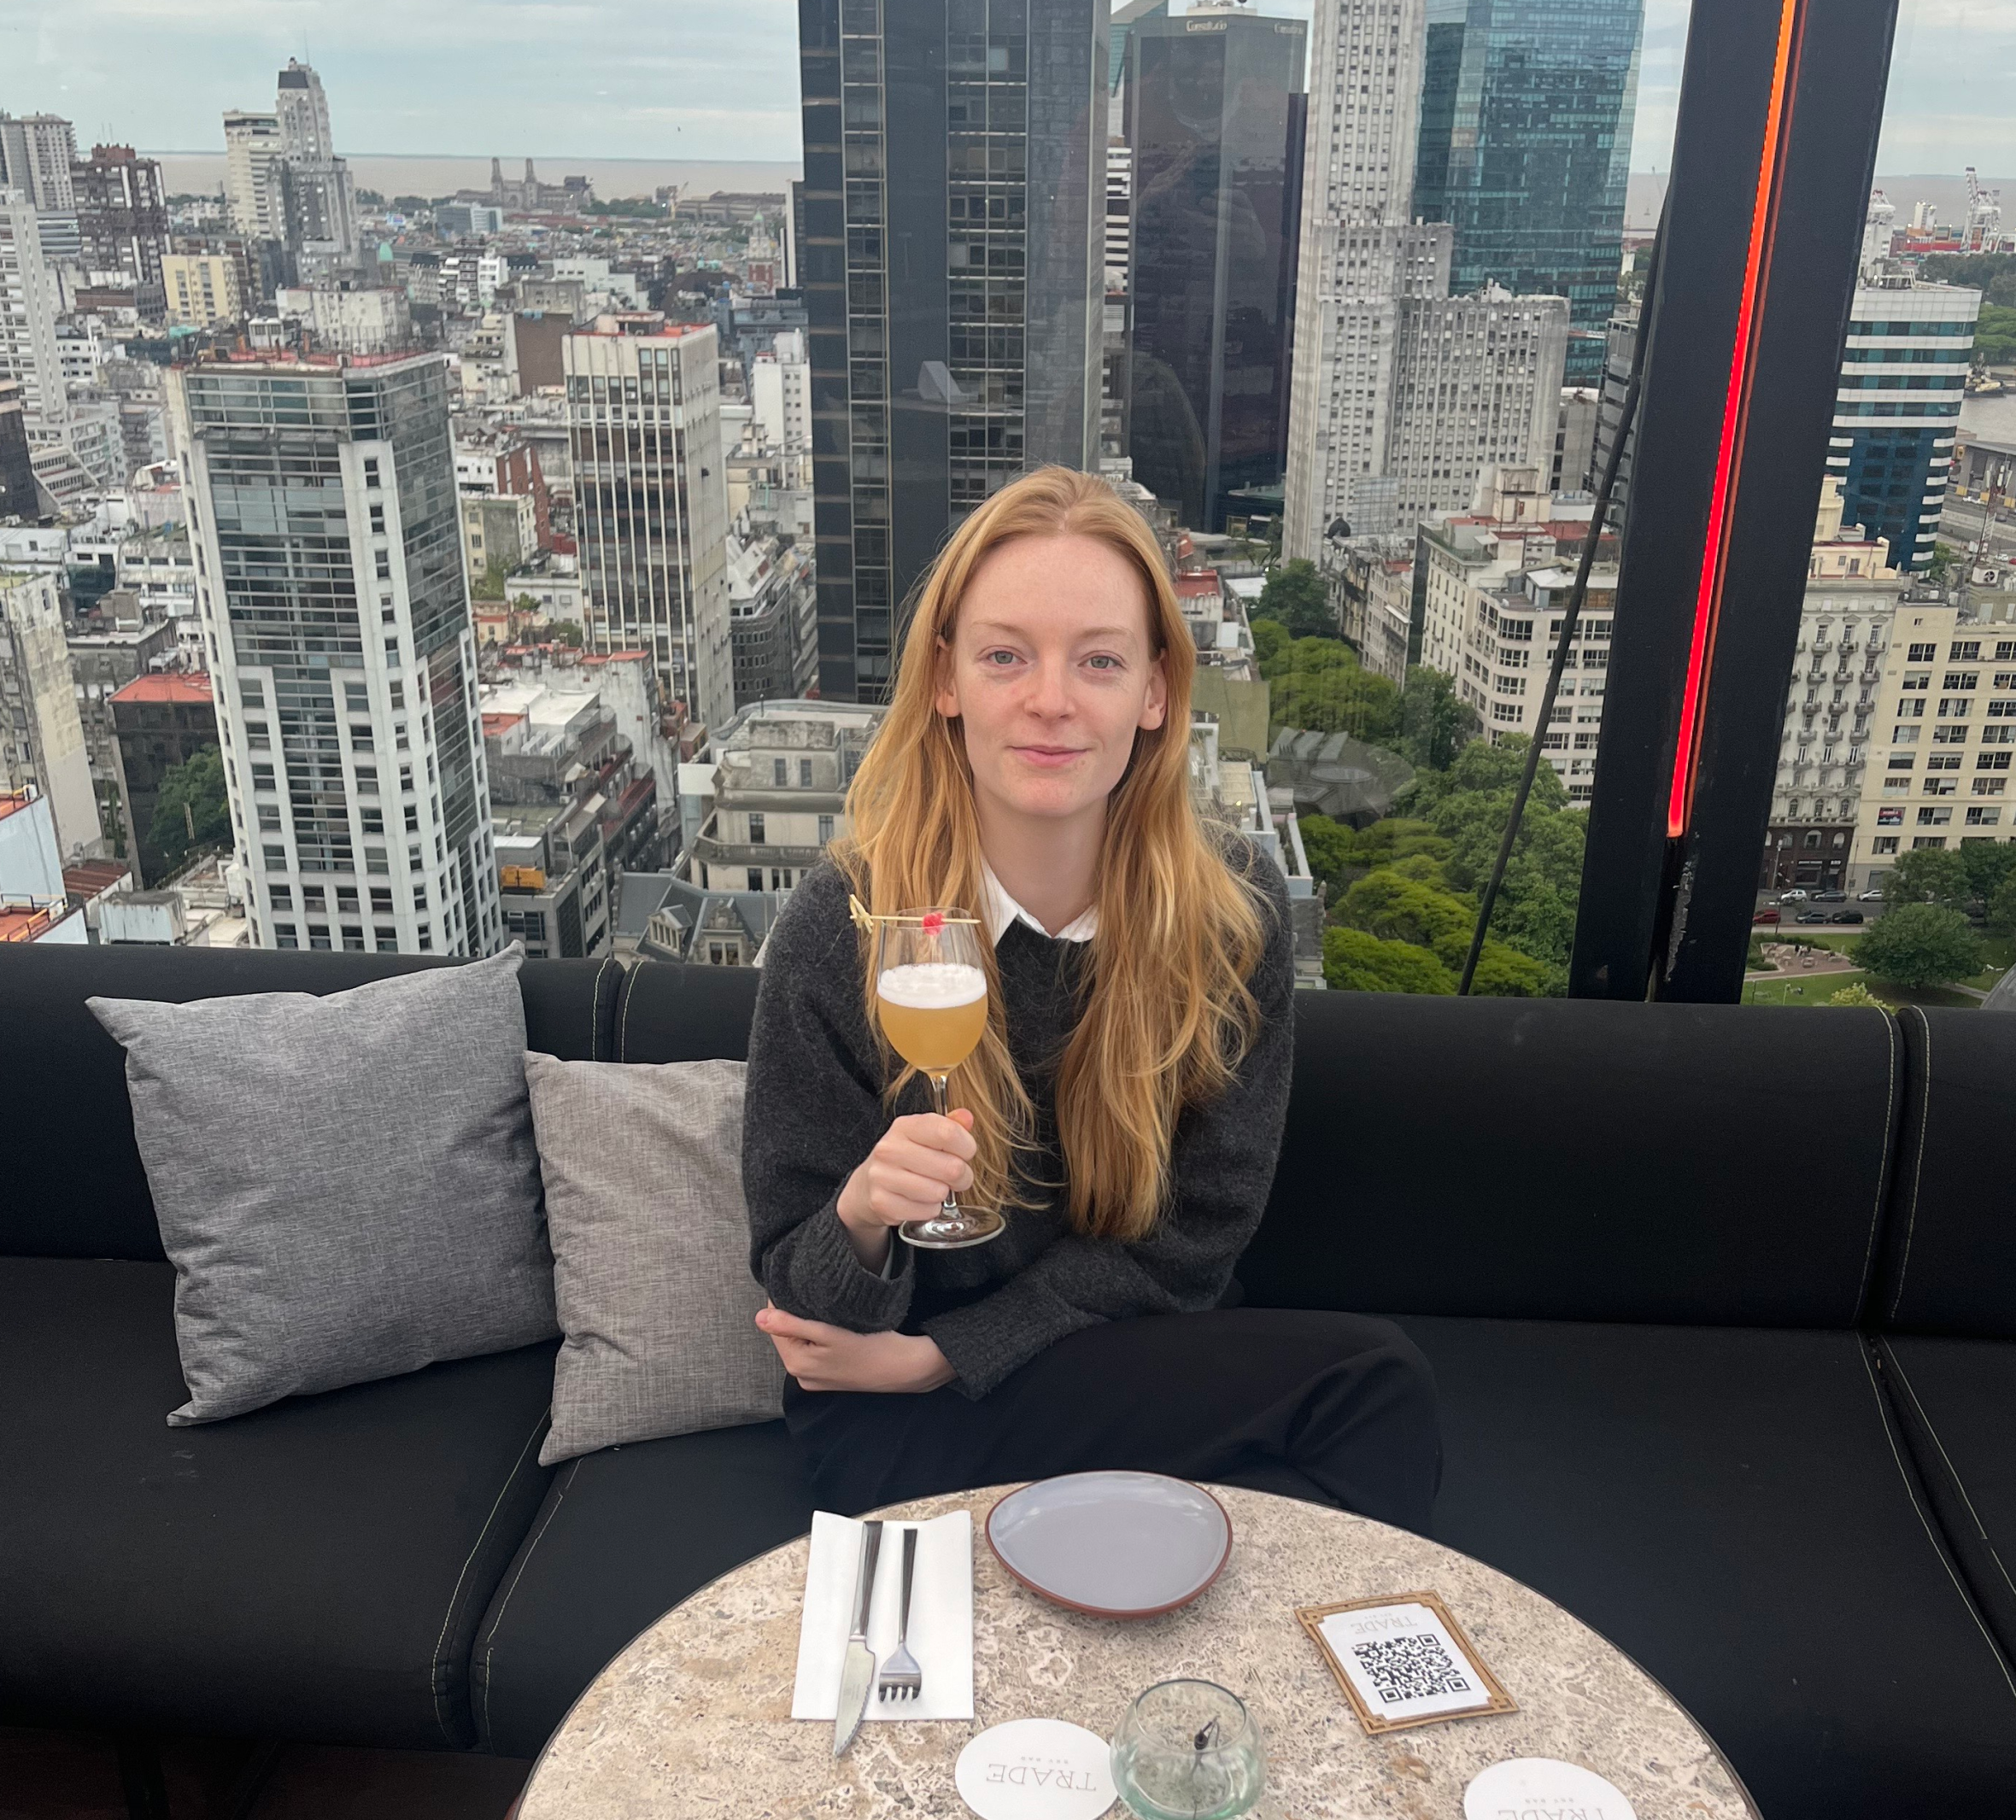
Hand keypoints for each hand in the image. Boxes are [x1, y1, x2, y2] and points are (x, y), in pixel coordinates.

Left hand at [755, 1305, 955, 1393]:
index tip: (794, 1280)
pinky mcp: (828, 1378)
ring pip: (800, 1341)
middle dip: (795, 1313)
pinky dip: (817, 1337)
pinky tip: (831, 1325)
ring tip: (822, 1305)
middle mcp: (801, 1375)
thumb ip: (791, 1325)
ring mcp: (815, 1378)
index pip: (775, 1325)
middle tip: (811, 1289)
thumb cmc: (870, 1347)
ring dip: (806, 1324)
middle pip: (787, 1334)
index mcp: (796, 1363)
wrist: (904, 1367)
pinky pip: (813, 1351)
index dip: (782, 1301)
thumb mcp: (828, 1332)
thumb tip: (758, 1317)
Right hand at [838, 1107, 976, 1236]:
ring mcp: (882, 1176)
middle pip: (951, 1167)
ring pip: (939, 1192)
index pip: (948, 1133)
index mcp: (904, 1126)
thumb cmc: (906, 1158)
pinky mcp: (882, 1203)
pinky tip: (921, 1201)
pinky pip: (927, 1211)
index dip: (967, 1147)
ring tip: (934, 1188)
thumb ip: (950, 1125)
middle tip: (954, 1177)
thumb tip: (966, 1117)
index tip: (965, 1153)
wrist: (868, 1185)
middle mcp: (890, 1148)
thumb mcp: (926, 1135)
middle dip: (962, 1176)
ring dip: (944, 1194)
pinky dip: (930, 1209)